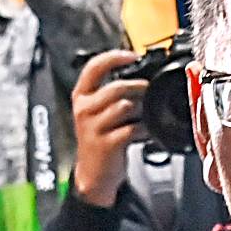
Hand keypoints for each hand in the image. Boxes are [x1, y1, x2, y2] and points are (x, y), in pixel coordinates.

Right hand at [69, 46, 142, 207]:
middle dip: (138, 86)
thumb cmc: (99, 140)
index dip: (114, 58)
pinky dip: (144, 129)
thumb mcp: (98, 112)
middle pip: (116, 87)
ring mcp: (93, 127)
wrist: (93, 174)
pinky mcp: (106, 144)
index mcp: (81, 96)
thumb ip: (113, 93)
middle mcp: (84, 109)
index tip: (132, 56)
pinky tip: (145, 132)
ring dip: (141, 109)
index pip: (94, 67)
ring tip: (145, 115)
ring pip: (124, 106)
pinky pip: (131, 128)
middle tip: (149, 89)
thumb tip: (140, 77)